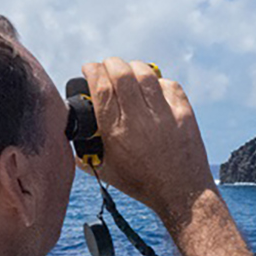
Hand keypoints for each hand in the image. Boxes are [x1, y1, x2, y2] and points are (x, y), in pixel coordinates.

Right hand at [80, 58, 216, 224]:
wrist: (182, 192)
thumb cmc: (143, 183)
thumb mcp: (106, 171)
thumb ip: (84, 153)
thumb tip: (71, 136)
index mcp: (115, 132)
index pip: (101, 87)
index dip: (93, 70)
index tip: (90, 68)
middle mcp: (139, 120)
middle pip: (121, 73)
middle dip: (110, 63)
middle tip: (108, 67)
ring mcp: (164, 114)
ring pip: (145, 73)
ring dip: (133, 67)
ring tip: (129, 73)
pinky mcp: (184, 113)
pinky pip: (169, 83)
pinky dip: (158, 81)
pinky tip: (153, 89)